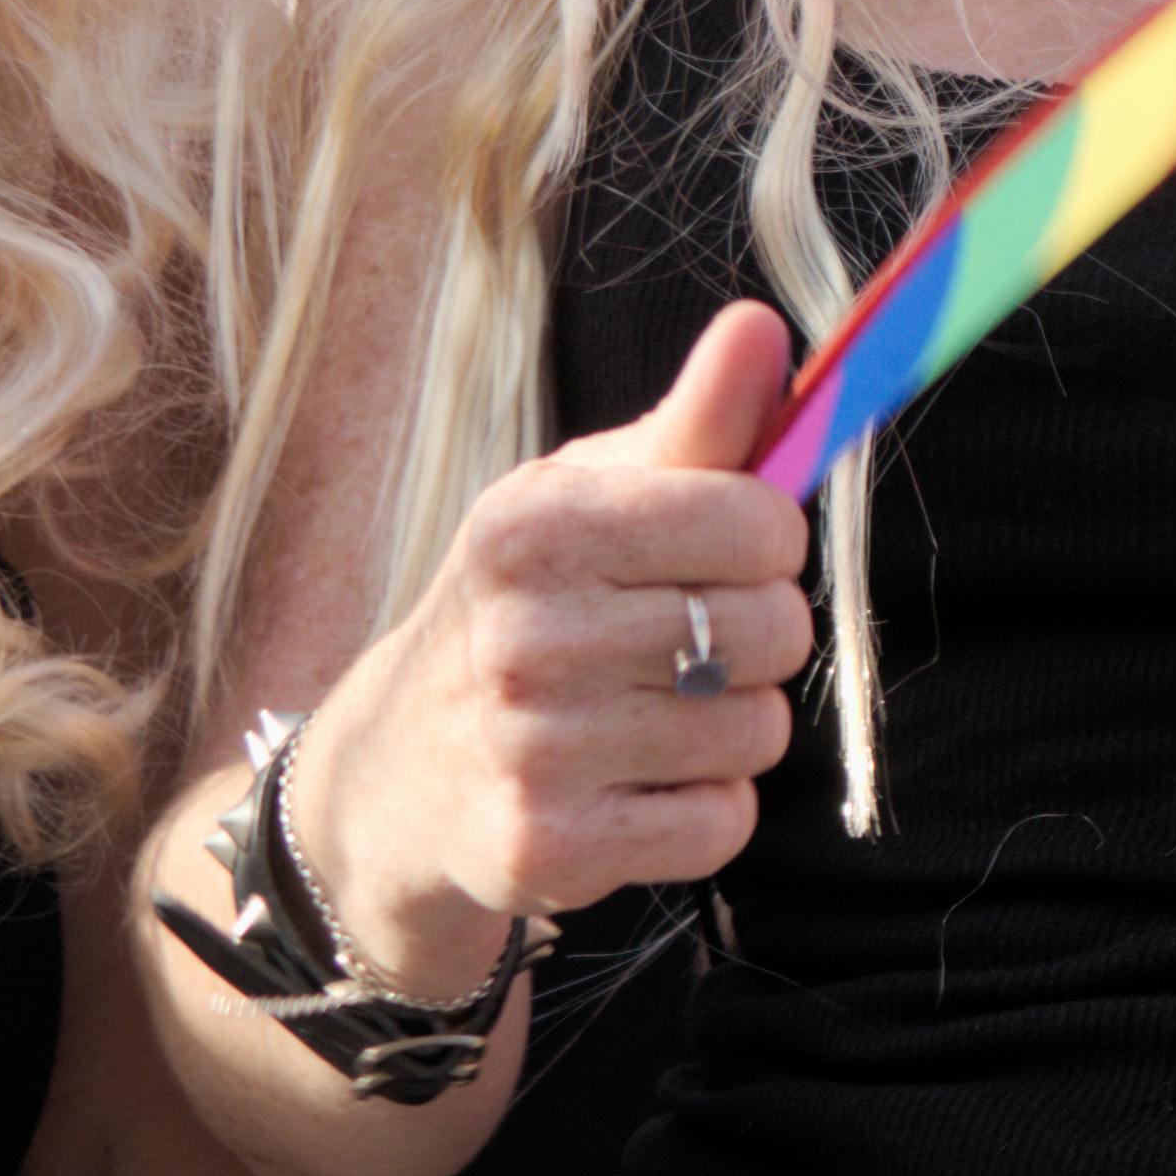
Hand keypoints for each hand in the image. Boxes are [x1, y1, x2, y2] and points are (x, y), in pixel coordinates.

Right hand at [280, 305, 814, 997]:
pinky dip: (701, 808)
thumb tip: (762, 324)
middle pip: (774, 630)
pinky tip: (632, 787)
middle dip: (754, 637)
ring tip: (648, 715)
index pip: (756, 518)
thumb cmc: (531, 605)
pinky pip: (721, 823)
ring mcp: (531, 751)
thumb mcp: (590, 498)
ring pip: (758, 732)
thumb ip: (697, 422)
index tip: (718, 550)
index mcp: (533, 528)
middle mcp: (522, 635)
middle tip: (678, 643)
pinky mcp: (548, 851)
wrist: (401, 773)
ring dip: (730, 728)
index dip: (765, 538)